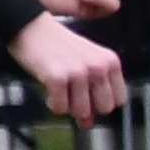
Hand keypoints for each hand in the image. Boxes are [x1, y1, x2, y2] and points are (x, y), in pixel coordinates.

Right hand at [12, 14, 126, 126]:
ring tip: (60, 91)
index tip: (91, 99)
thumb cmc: (57, 44)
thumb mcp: (84, 62)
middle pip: (103, 109)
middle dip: (87, 108)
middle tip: (73, 96)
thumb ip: (93, 90)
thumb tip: (89, 123)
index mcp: (110, 60)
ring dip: (68, 106)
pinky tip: (50, 91)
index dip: (102, 103)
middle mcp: (98, 66)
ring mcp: (78, 72)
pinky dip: (53, 104)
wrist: (31, 26)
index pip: (119, 99)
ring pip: (81, 112)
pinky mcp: (58, 78)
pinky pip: (60, 108)